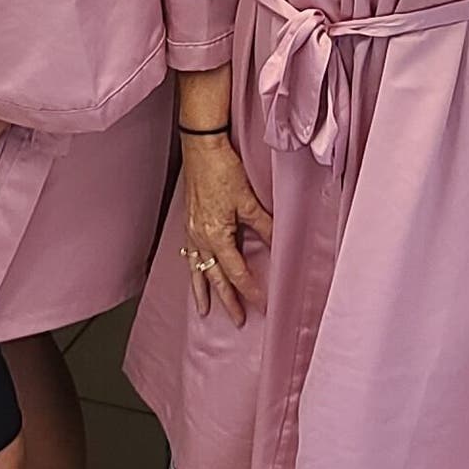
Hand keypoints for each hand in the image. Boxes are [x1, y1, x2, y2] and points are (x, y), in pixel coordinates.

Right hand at [178, 134, 274, 323]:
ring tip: (204, 310)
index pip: (236, 272)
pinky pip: (189, 255)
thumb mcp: (248, 200)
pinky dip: (193, 269)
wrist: (201, 148)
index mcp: (216, 235)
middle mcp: (201, 238)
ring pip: (197, 269)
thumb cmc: (222, 170)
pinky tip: (195, 273)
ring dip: (202, 291)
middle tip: (237, 320)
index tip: (261, 304)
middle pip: (215, 277)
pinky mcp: (188, 223)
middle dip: (226, 300)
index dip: (250, 290)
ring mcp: (192, 232)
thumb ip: (263, 225)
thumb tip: (279, 245)